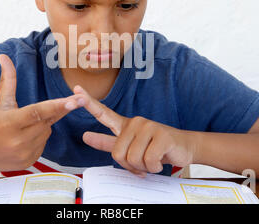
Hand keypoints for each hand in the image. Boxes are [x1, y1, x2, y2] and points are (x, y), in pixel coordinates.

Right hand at [0, 54, 84, 171]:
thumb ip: (8, 79)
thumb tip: (4, 57)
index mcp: (11, 122)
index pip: (39, 112)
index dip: (59, 105)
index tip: (76, 101)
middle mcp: (18, 140)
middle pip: (47, 121)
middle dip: (45, 114)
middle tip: (31, 113)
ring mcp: (23, 153)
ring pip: (47, 132)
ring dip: (41, 127)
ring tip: (21, 128)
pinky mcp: (28, 162)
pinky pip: (43, 145)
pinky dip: (38, 138)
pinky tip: (22, 138)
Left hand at [74, 85, 196, 176]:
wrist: (182, 148)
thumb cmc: (154, 148)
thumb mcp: (129, 147)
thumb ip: (107, 142)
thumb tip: (85, 136)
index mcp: (125, 125)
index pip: (103, 113)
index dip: (88, 103)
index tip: (76, 91)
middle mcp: (135, 123)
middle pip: (117, 153)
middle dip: (129, 166)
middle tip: (142, 163)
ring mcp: (148, 127)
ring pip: (132, 158)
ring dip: (143, 167)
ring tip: (152, 160)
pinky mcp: (161, 135)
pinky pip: (148, 160)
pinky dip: (154, 167)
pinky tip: (161, 160)